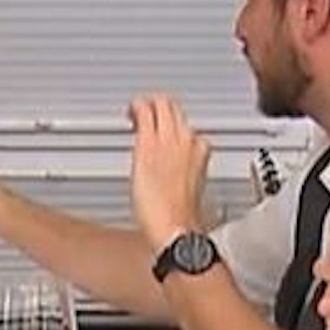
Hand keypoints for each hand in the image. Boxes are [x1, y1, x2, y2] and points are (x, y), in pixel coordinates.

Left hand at [128, 94, 210, 248]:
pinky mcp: (147, 142)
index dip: (172, 129)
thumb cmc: (179, 218)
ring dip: (148, 104)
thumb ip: (184, 174)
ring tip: (136, 113)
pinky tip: (130, 112)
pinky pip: (143, 110)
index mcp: (200, 151)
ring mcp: (168, 139)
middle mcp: (187, 140)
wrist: (174, 226)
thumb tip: (177, 176)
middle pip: (175, 108)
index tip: (162, 136)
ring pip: (162, 103)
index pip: (188, 127)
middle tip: (145, 116)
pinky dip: (135, 106)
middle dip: (159, 108)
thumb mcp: (190, 190)